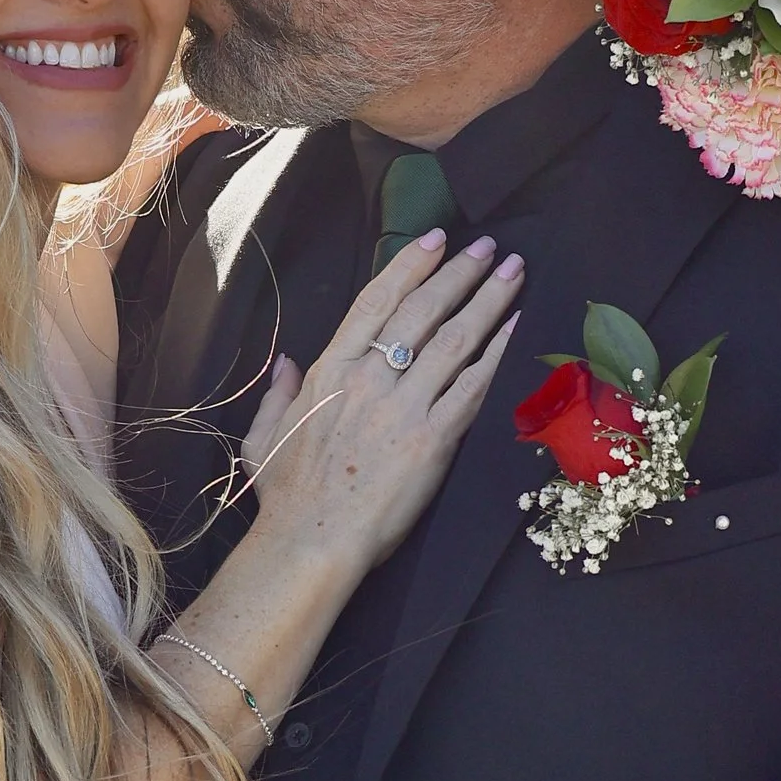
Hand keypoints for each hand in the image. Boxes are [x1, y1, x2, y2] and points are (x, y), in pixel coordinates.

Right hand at [238, 233, 521, 596]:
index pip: (377, 300)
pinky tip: (514, 328)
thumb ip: (279, 395)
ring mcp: (404, 407)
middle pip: (424, 309)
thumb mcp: (265, 436)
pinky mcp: (433, 439)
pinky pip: (472, 386)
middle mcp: (370, 378)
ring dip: (488, 299)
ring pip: (455, 338)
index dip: (411, 264)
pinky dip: (496, 352)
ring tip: (514, 273)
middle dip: (461, 271)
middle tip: (490, 247)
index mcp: (330, 370)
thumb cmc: (286, 497)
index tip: (437, 240)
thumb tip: (288, 364)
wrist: (312, 541)